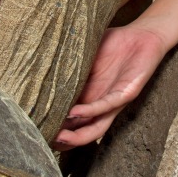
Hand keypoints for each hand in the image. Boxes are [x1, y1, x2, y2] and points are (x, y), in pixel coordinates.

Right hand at [52, 24, 169, 148]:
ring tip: (59, 137)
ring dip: (77, 136)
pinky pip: (107, 105)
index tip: (34, 127)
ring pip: (95, 127)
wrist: (144, 35)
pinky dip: (90, 111)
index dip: (55, 125)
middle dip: (64, 141)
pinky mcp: (127, 93)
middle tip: (44, 141)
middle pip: (81, 132)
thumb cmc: (114, 44)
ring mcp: (114, 101)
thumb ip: (69, 62)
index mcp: (89, 96)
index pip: (70, 119)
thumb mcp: (86, 54)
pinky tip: (75, 112)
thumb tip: (40, 66)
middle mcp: (100, 104)